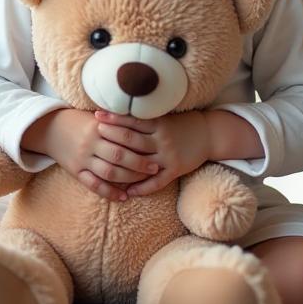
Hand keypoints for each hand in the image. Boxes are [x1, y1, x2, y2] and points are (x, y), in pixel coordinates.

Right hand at [26, 109, 159, 201]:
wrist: (50, 128)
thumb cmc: (80, 120)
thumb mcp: (97, 117)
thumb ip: (117, 120)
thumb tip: (145, 122)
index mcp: (98, 127)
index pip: (124, 138)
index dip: (141, 145)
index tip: (155, 150)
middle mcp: (90, 143)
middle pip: (119, 156)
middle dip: (139, 163)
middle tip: (154, 168)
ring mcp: (82, 159)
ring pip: (109, 172)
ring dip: (128, 178)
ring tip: (142, 180)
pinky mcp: (76, 171)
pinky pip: (94, 185)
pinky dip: (109, 192)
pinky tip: (123, 197)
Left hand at [96, 111, 210, 197]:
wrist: (209, 134)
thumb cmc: (182, 124)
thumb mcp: (166, 116)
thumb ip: (146, 116)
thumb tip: (120, 111)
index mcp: (159, 124)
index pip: (132, 120)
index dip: (113, 118)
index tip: (97, 115)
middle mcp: (162, 139)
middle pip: (132, 139)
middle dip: (111, 136)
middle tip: (93, 133)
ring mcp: (168, 156)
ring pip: (140, 162)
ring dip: (121, 165)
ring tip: (103, 166)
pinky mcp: (175, 170)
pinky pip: (156, 182)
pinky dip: (142, 188)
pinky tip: (128, 192)